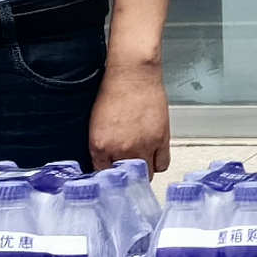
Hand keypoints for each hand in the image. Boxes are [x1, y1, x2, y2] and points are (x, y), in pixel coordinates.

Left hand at [90, 57, 172, 176]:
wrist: (132, 76)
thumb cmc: (113, 93)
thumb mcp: (95, 124)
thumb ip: (99, 147)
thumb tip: (104, 161)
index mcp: (99, 146)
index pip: (102, 175)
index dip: (106, 176)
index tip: (109, 176)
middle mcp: (121, 150)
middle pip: (125, 180)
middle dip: (124, 178)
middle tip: (125, 171)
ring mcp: (143, 146)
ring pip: (145, 175)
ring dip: (142, 173)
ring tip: (140, 164)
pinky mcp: (161, 140)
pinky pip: (162, 164)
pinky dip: (157, 163)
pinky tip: (153, 156)